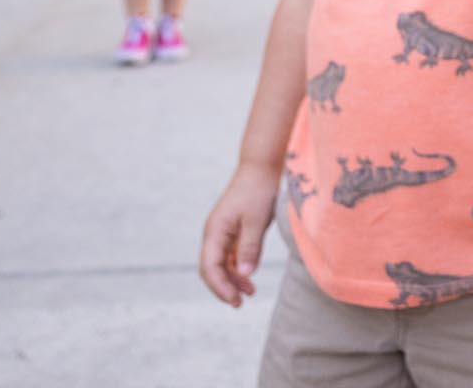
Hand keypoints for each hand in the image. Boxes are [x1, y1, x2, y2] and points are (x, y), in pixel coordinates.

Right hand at [199, 164, 280, 307]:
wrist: (262, 167)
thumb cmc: (258, 191)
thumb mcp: (256, 220)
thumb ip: (249, 248)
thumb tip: (243, 275)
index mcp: (215, 231)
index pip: (210, 267)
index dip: (220, 286)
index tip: (234, 300)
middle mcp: (215, 233)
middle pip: (212, 268)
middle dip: (223, 287)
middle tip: (239, 303)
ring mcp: (224, 232)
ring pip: (222, 263)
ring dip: (233, 279)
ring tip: (249, 293)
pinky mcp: (235, 230)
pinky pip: (232, 255)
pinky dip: (239, 268)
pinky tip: (250, 278)